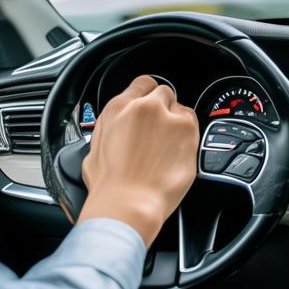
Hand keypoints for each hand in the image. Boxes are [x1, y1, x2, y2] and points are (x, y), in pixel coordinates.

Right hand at [78, 74, 199, 245]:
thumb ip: (113, 125)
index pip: (143, 83)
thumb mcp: (96, 147)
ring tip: (166, 147)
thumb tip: (120, 124)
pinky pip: (193, 124)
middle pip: (164, 93)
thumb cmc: (110, 186)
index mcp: (119, 107)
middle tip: (157, 133)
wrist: (129, 205)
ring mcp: (170, 118)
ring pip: (180, 108)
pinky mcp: (189, 132)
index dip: (146, 96)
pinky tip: (176, 153)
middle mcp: (146, 107)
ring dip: (176, 122)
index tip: (149, 106)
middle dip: (162, 109)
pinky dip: (188, 135)